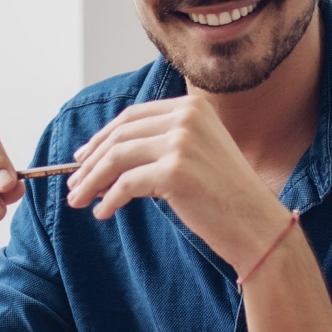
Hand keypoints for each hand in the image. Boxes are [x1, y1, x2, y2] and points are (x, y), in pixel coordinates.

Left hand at [65, 94, 287, 271]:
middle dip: (91, 161)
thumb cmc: (226, 195)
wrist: (257, 224)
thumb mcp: (197, 153)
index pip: (132, 117)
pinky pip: (125, 184)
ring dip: (92, 181)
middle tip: (74, 182)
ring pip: (116, 158)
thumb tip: (107, 154)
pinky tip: (103, 213)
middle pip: (120, 135)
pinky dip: (109, 200)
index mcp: (191, 107)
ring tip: (79, 199)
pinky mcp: (174, 171)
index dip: (102, 136)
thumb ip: (162, 143)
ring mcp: (181, 142)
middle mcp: (186, 118)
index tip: (83, 156)